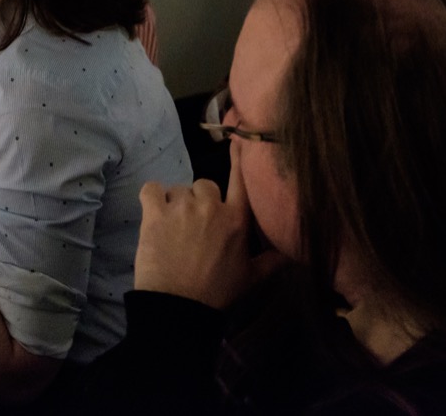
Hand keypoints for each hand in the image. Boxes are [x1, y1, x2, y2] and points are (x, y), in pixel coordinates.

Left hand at [134, 151, 284, 309]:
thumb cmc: (216, 293)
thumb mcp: (251, 279)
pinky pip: (152, 189)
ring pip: (178, 189)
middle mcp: (212, 207)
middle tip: (194, 224)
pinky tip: (154, 213)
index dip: (238, 158)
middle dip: (200, 200)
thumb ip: (272, 261)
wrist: (178, 306)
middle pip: (205, 185)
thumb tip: (294, 254)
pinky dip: (152, 198)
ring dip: (176, 203)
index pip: (241, 180)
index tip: (238, 140)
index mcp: (237, 221)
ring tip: (173, 227)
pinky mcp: (155, 212)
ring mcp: (183, 207)